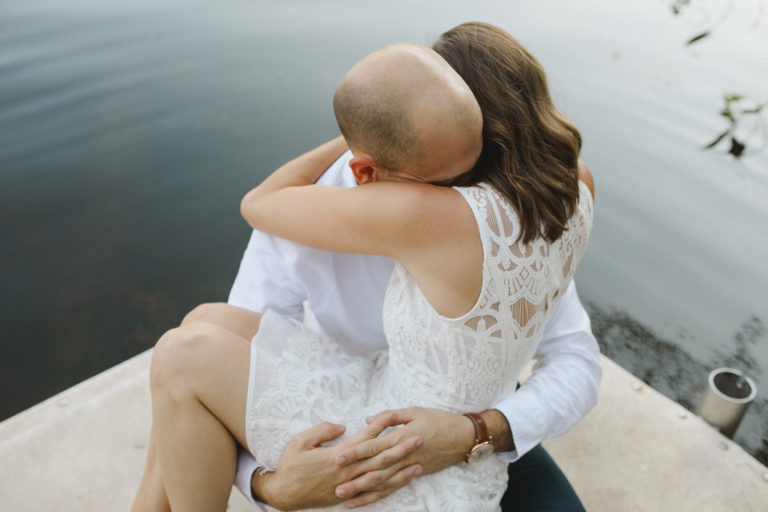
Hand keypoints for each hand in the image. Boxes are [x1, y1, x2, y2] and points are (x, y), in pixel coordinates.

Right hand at [252, 415, 422, 510]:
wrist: (284, 494)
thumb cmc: (290, 465)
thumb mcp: (300, 441)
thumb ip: (322, 431)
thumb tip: (342, 426)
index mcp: (337, 455)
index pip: (365, 438)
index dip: (381, 426)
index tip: (395, 416)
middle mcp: (348, 471)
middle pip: (379, 457)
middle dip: (401, 447)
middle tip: (420, 437)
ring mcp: (350, 485)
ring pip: (381, 476)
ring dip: (401, 468)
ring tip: (419, 461)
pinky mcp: (349, 495)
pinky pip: (375, 492)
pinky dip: (391, 486)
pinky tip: (403, 480)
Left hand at [333, 407, 475, 508]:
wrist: (464, 437)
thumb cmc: (439, 420)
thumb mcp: (415, 411)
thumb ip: (390, 416)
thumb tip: (368, 421)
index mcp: (402, 436)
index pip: (375, 446)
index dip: (356, 452)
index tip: (339, 457)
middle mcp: (404, 455)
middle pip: (376, 468)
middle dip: (355, 476)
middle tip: (335, 483)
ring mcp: (410, 467)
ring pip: (383, 482)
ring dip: (363, 490)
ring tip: (344, 496)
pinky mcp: (414, 474)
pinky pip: (393, 488)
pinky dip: (378, 495)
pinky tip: (363, 500)